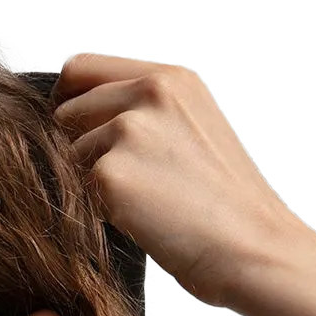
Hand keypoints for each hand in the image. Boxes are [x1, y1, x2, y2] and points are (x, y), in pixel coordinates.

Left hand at [50, 53, 301, 308]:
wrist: (249, 246)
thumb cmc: (222, 202)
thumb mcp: (193, 129)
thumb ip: (144, 110)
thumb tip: (73, 115)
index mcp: (170, 78)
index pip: (81, 69)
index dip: (65, 100)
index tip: (69, 128)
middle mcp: (148, 93)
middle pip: (65, 112)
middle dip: (76, 146)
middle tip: (118, 181)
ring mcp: (128, 130)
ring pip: (68, 154)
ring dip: (89, 180)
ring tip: (140, 201)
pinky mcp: (110, 172)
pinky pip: (77, 190)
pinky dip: (98, 209)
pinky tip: (139, 219)